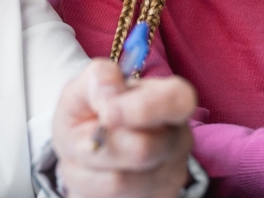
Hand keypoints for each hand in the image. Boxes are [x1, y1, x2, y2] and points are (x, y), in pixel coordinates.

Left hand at [53, 59, 195, 197]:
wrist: (85, 151)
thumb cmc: (90, 114)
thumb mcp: (84, 88)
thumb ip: (98, 78)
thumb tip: (110, 95)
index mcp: (168, 99)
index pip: (179, 100)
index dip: (144, 109)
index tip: (108, 114)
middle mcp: (178, 138)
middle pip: (143, 149)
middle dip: (101, 143)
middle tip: (90, 134)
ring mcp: (170, 174)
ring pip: (120, 181)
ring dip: (89, 167)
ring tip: (90, 154)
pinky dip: (90, 186)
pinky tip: (95, 173)